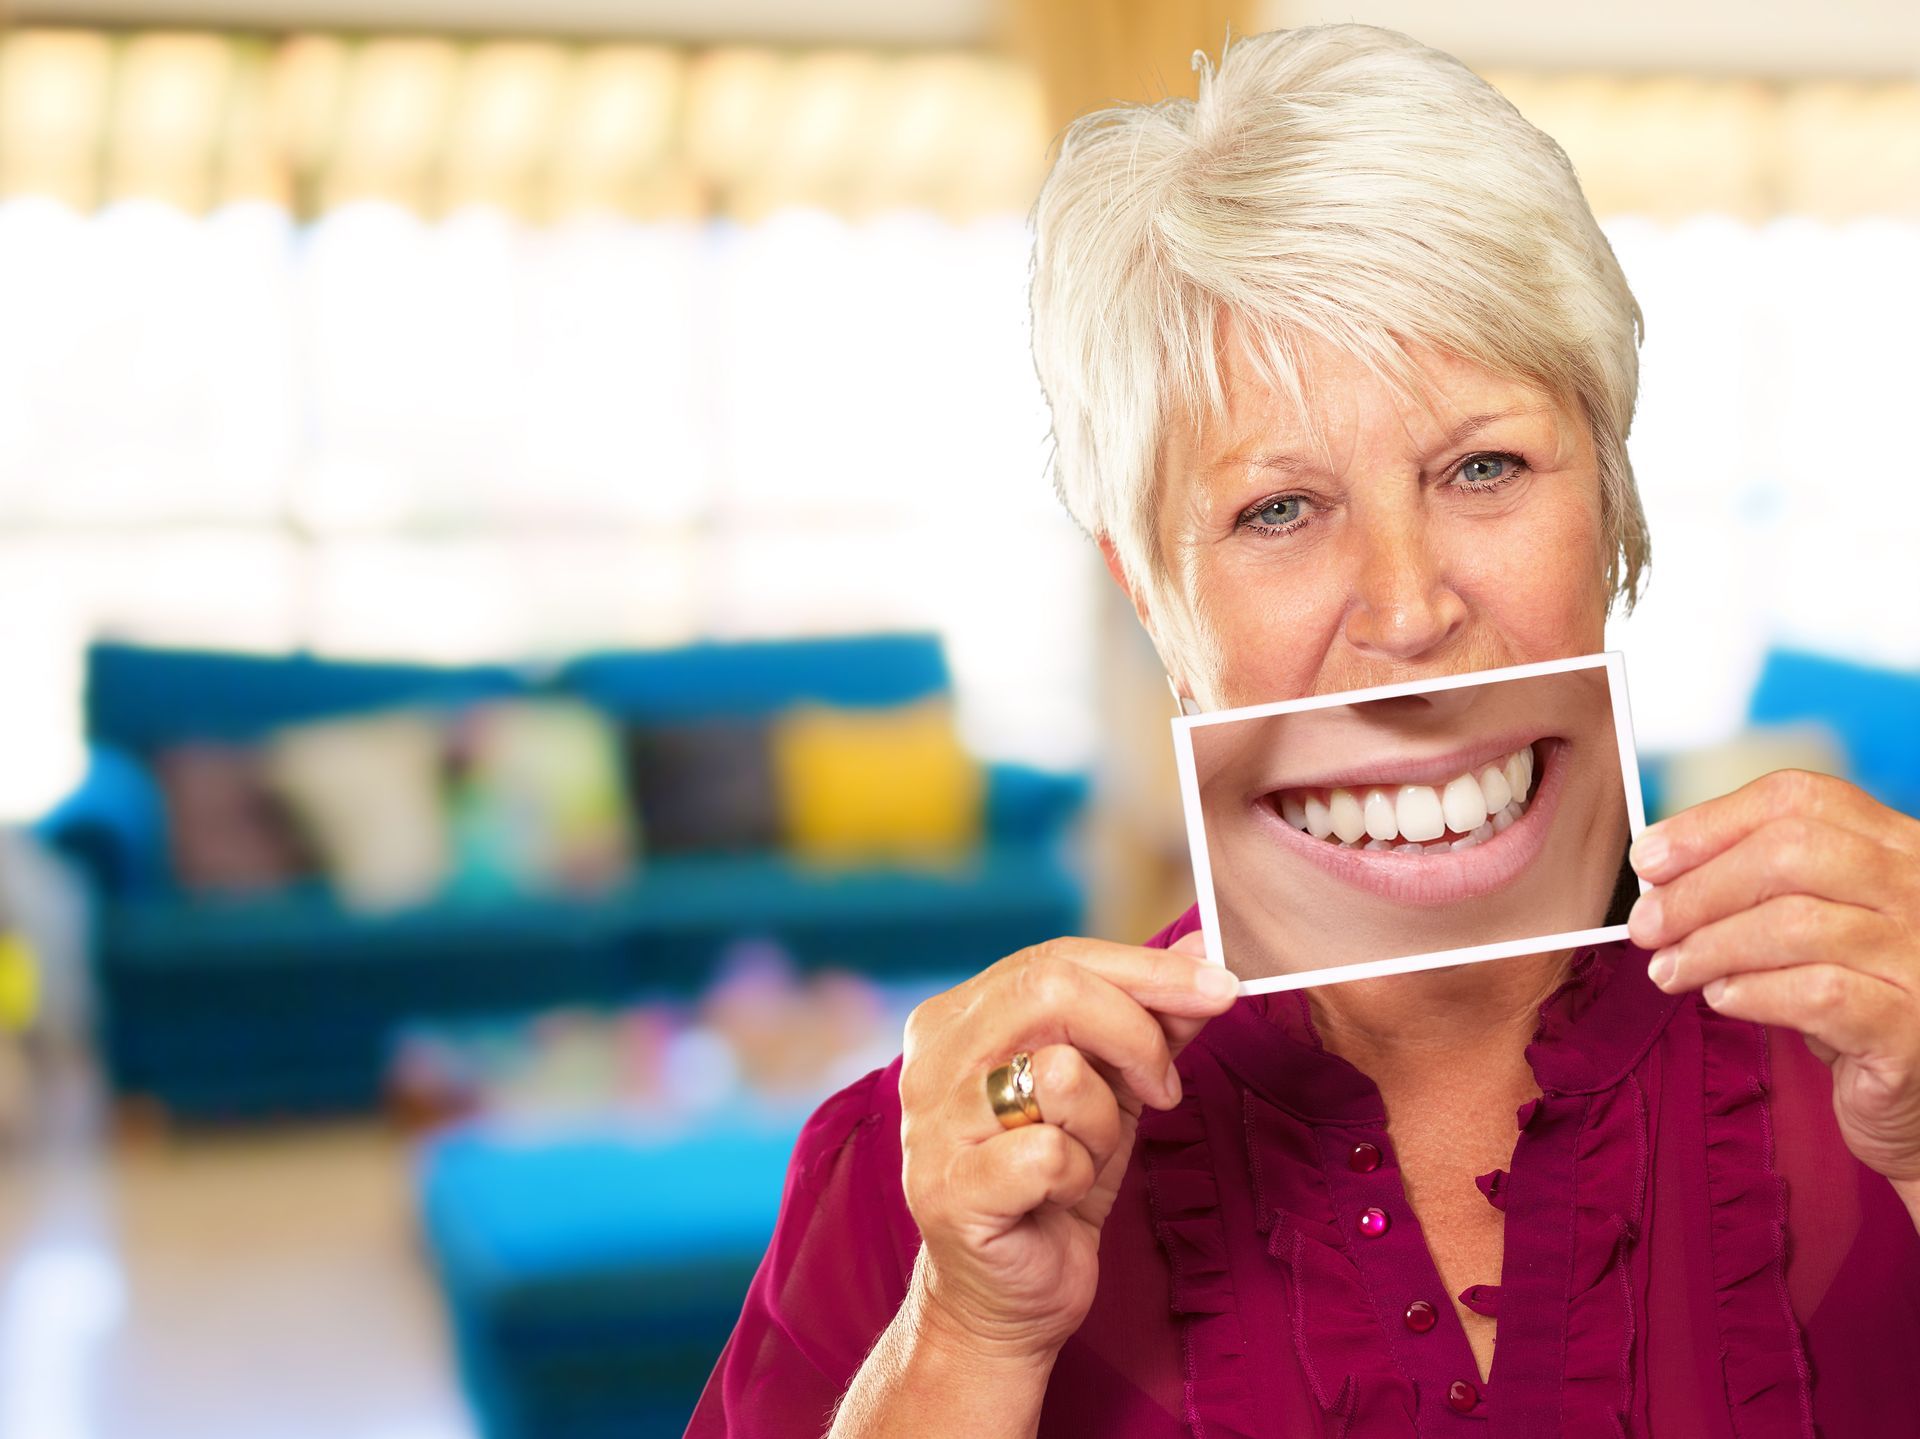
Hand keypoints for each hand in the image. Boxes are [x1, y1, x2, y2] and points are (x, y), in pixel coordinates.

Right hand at [896, 932, 1238, 1366]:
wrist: (1006, 1296)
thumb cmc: (1053, 1183)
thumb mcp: (1111, 1090)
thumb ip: (1150, 1019)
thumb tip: (1202, 951)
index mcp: (958, 1018)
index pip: (1056, 958)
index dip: (1147, 969)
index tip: (1220, 988)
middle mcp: (933, 1059)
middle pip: (1052, 990)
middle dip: (1136, 1034)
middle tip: (1164, 1089)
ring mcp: (932, 1124)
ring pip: (1059, 1072)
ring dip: (1103, 1123)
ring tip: (1085, 1158)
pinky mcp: (949, 1190)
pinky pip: (1051, 1154)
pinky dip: (1077, 1178)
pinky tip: (1057, 1198)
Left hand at [1629, 769, 1919, 1212]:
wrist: (1917, 1095)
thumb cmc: (1854, 1002)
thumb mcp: (1814, 927)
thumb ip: (1758, 889)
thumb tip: (1659, 874)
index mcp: (1897, 848)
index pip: (1801, 799)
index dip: (1711, 822)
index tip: (1649, 858)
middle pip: (1791, 852)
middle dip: (1698, 889)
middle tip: (1646, 926)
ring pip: (1796, 924)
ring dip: (1709, 946)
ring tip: (1670, 971)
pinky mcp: (1912, 1028)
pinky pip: (1819, 994)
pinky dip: (1752, 992)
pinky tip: (1722, 998)